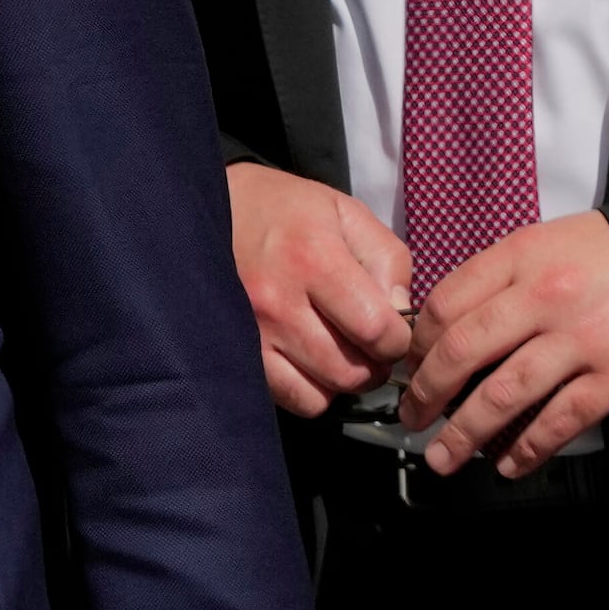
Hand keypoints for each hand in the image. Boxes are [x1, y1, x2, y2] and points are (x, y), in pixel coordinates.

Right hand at [227, 164, 413, 419]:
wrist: (206, 211)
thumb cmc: (284, 211)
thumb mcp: (347, 214)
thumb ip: (388, 260)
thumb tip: (401, 316)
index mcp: (313, 259)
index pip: (377, 331)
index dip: (399, 341)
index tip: (395, 331)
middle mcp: (278, 302)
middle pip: (350, 371)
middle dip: (373, 365)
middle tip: (369, 345)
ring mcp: (251, 333)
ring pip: (321, 394)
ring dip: (341, 380)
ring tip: (339, 352)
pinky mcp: (234, 354)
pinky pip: (290, 398)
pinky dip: (310, 390)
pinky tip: (309, 361)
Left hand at [402, 209, 608, 477]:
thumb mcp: (551, 242)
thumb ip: (502, 277)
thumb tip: (447, 325)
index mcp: (522, 256)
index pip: (446, 304)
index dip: (417, 344)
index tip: (408, 367)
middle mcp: (546, 297)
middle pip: (463, 351)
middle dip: (426, 393)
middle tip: (412, 417)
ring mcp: (582, 339)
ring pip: (504, 394)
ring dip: (464, 433)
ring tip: (443, 455)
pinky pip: (561, 421)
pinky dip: (528, 449)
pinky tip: (508, 464)